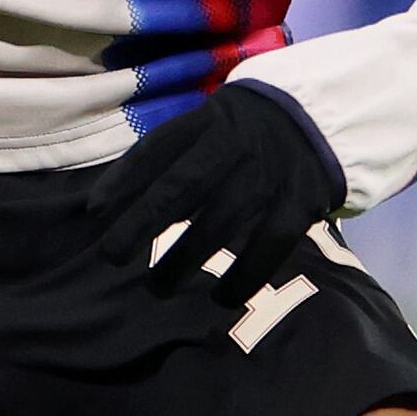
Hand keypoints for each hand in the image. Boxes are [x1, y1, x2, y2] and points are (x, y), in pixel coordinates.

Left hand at [86, 81, 347, 324]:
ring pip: (219, 223)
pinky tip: (220, 298)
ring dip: (183, 261)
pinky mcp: (298, 204)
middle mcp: (234, 146)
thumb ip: (166, 157)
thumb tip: (100, 207)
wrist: (321, 117)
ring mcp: (267, 176)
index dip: (124, 179)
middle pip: (181, 187)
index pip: (158, 148)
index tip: (95, 211)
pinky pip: (267, 247)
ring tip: (158, 289)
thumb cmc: (243, 132)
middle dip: (142, 223)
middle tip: (112, 256)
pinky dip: (242, 277)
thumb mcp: (206, 124)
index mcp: (206, 121)